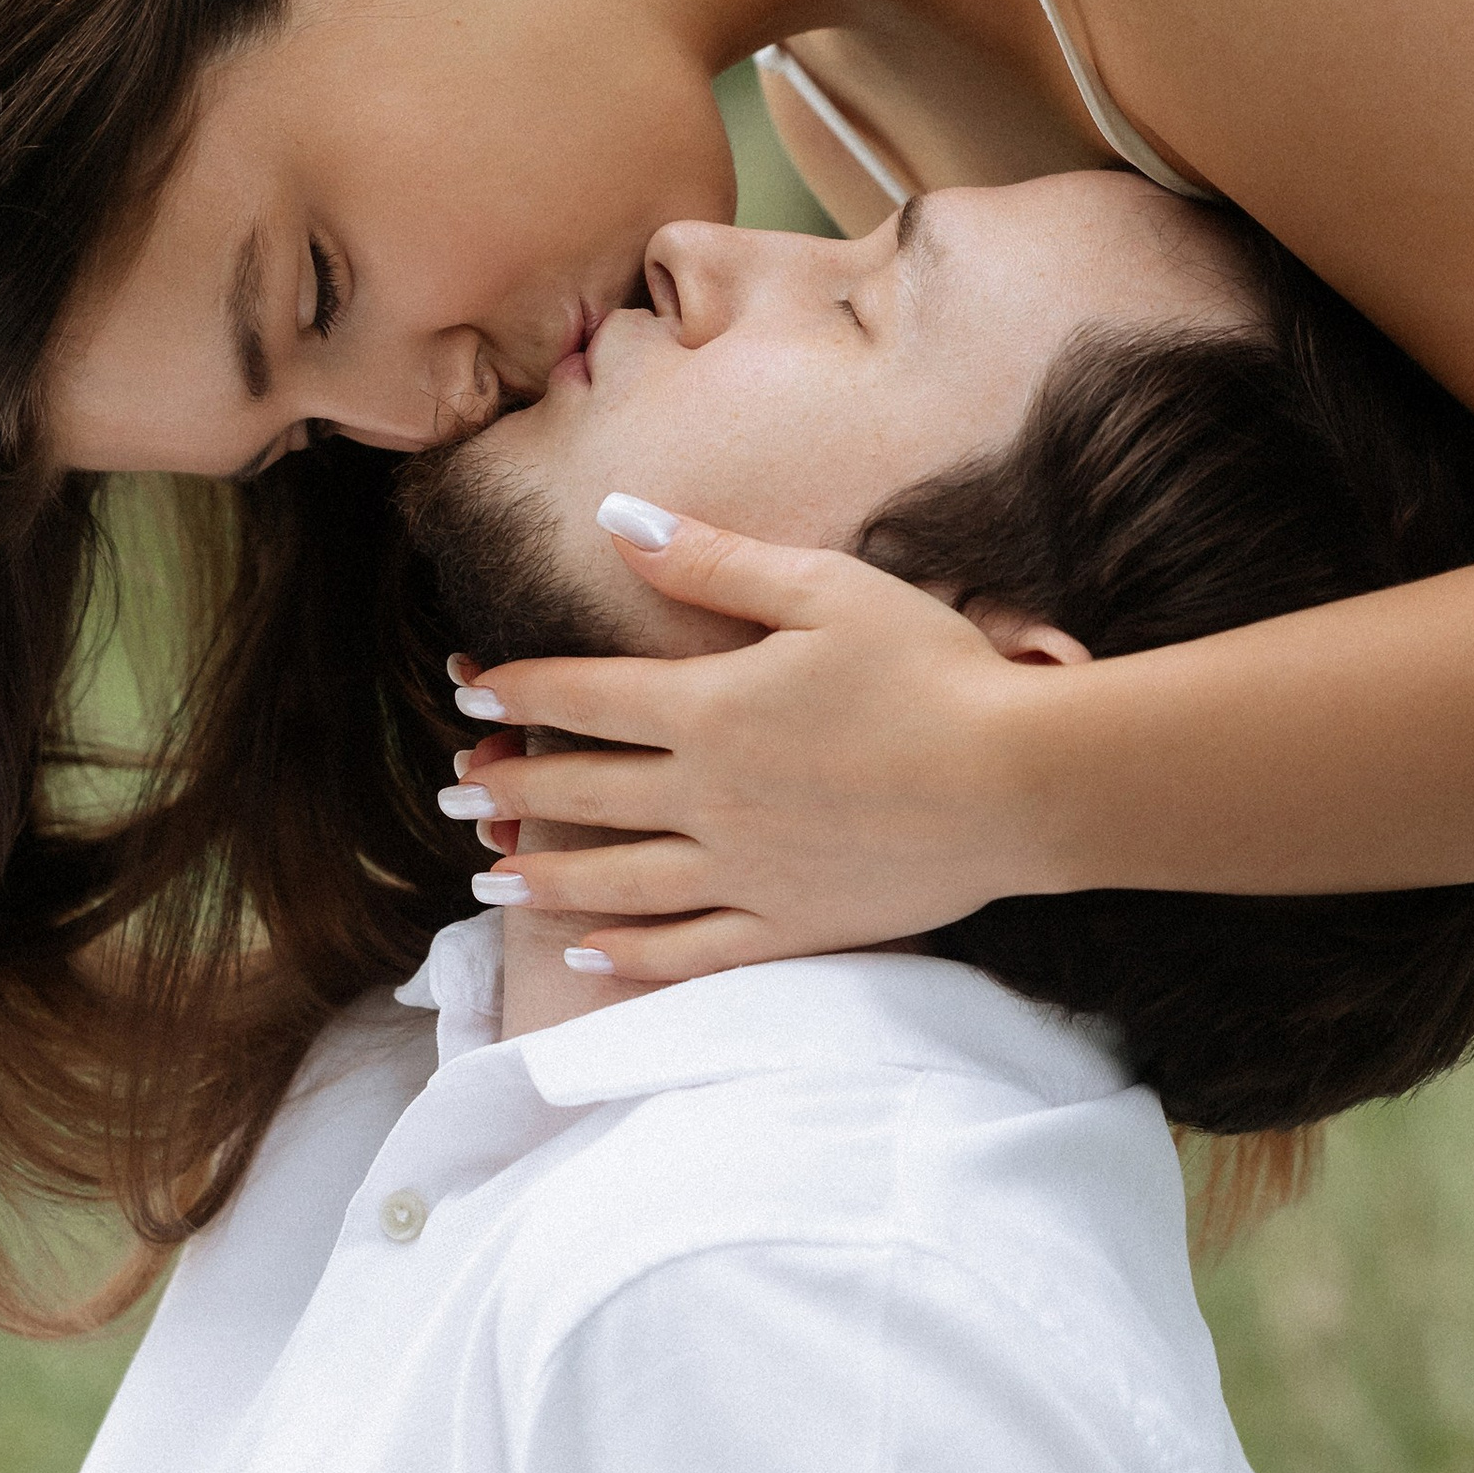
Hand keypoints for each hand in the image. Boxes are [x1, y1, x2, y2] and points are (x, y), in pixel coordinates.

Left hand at [439, 512, 1053, 979]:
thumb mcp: (824, 588)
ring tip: (489, 877)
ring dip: (545, 876)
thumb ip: (713, 558)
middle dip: (510, 787)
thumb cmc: (931, 669)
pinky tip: (586, 955)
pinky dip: (627, 955)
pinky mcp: (789, 926)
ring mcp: (744, 871)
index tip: (469, 691)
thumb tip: (614, 517)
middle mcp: (707, 797)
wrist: (1018, 783)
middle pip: (585, 793)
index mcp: (709, 708)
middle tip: (455, 791)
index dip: (520, 691)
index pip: (585, 696)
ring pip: (616, 880)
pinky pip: (688, 950)